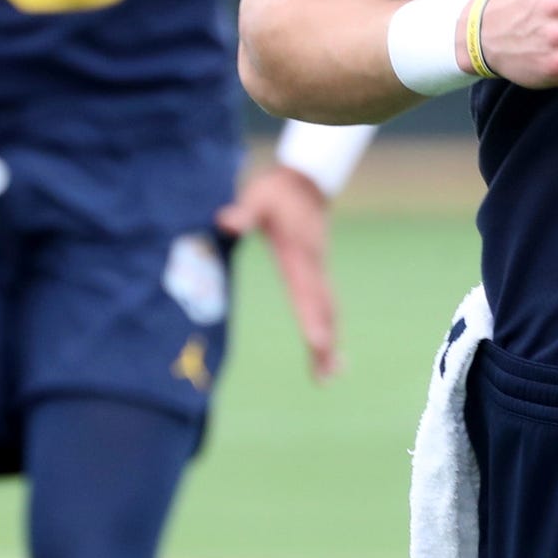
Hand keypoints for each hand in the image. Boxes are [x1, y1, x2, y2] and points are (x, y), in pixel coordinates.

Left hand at [217, 165, 340, 379]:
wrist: (306, 181)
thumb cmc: (276, 192)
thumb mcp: (259, 197)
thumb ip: (245, 212)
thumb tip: (226, 222)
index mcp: (298, 253)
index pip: (306, 291)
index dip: (312, 318)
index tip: (318, 343)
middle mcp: (314, 265)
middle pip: (323, 309)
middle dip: (325, 342)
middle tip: (325, 376)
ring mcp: (319, 269)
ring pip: (329, 309)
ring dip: (331, 340)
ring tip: (331, 373)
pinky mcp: (318, 271)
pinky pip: (327, 303)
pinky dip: (329, 326)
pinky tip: (329, 346)